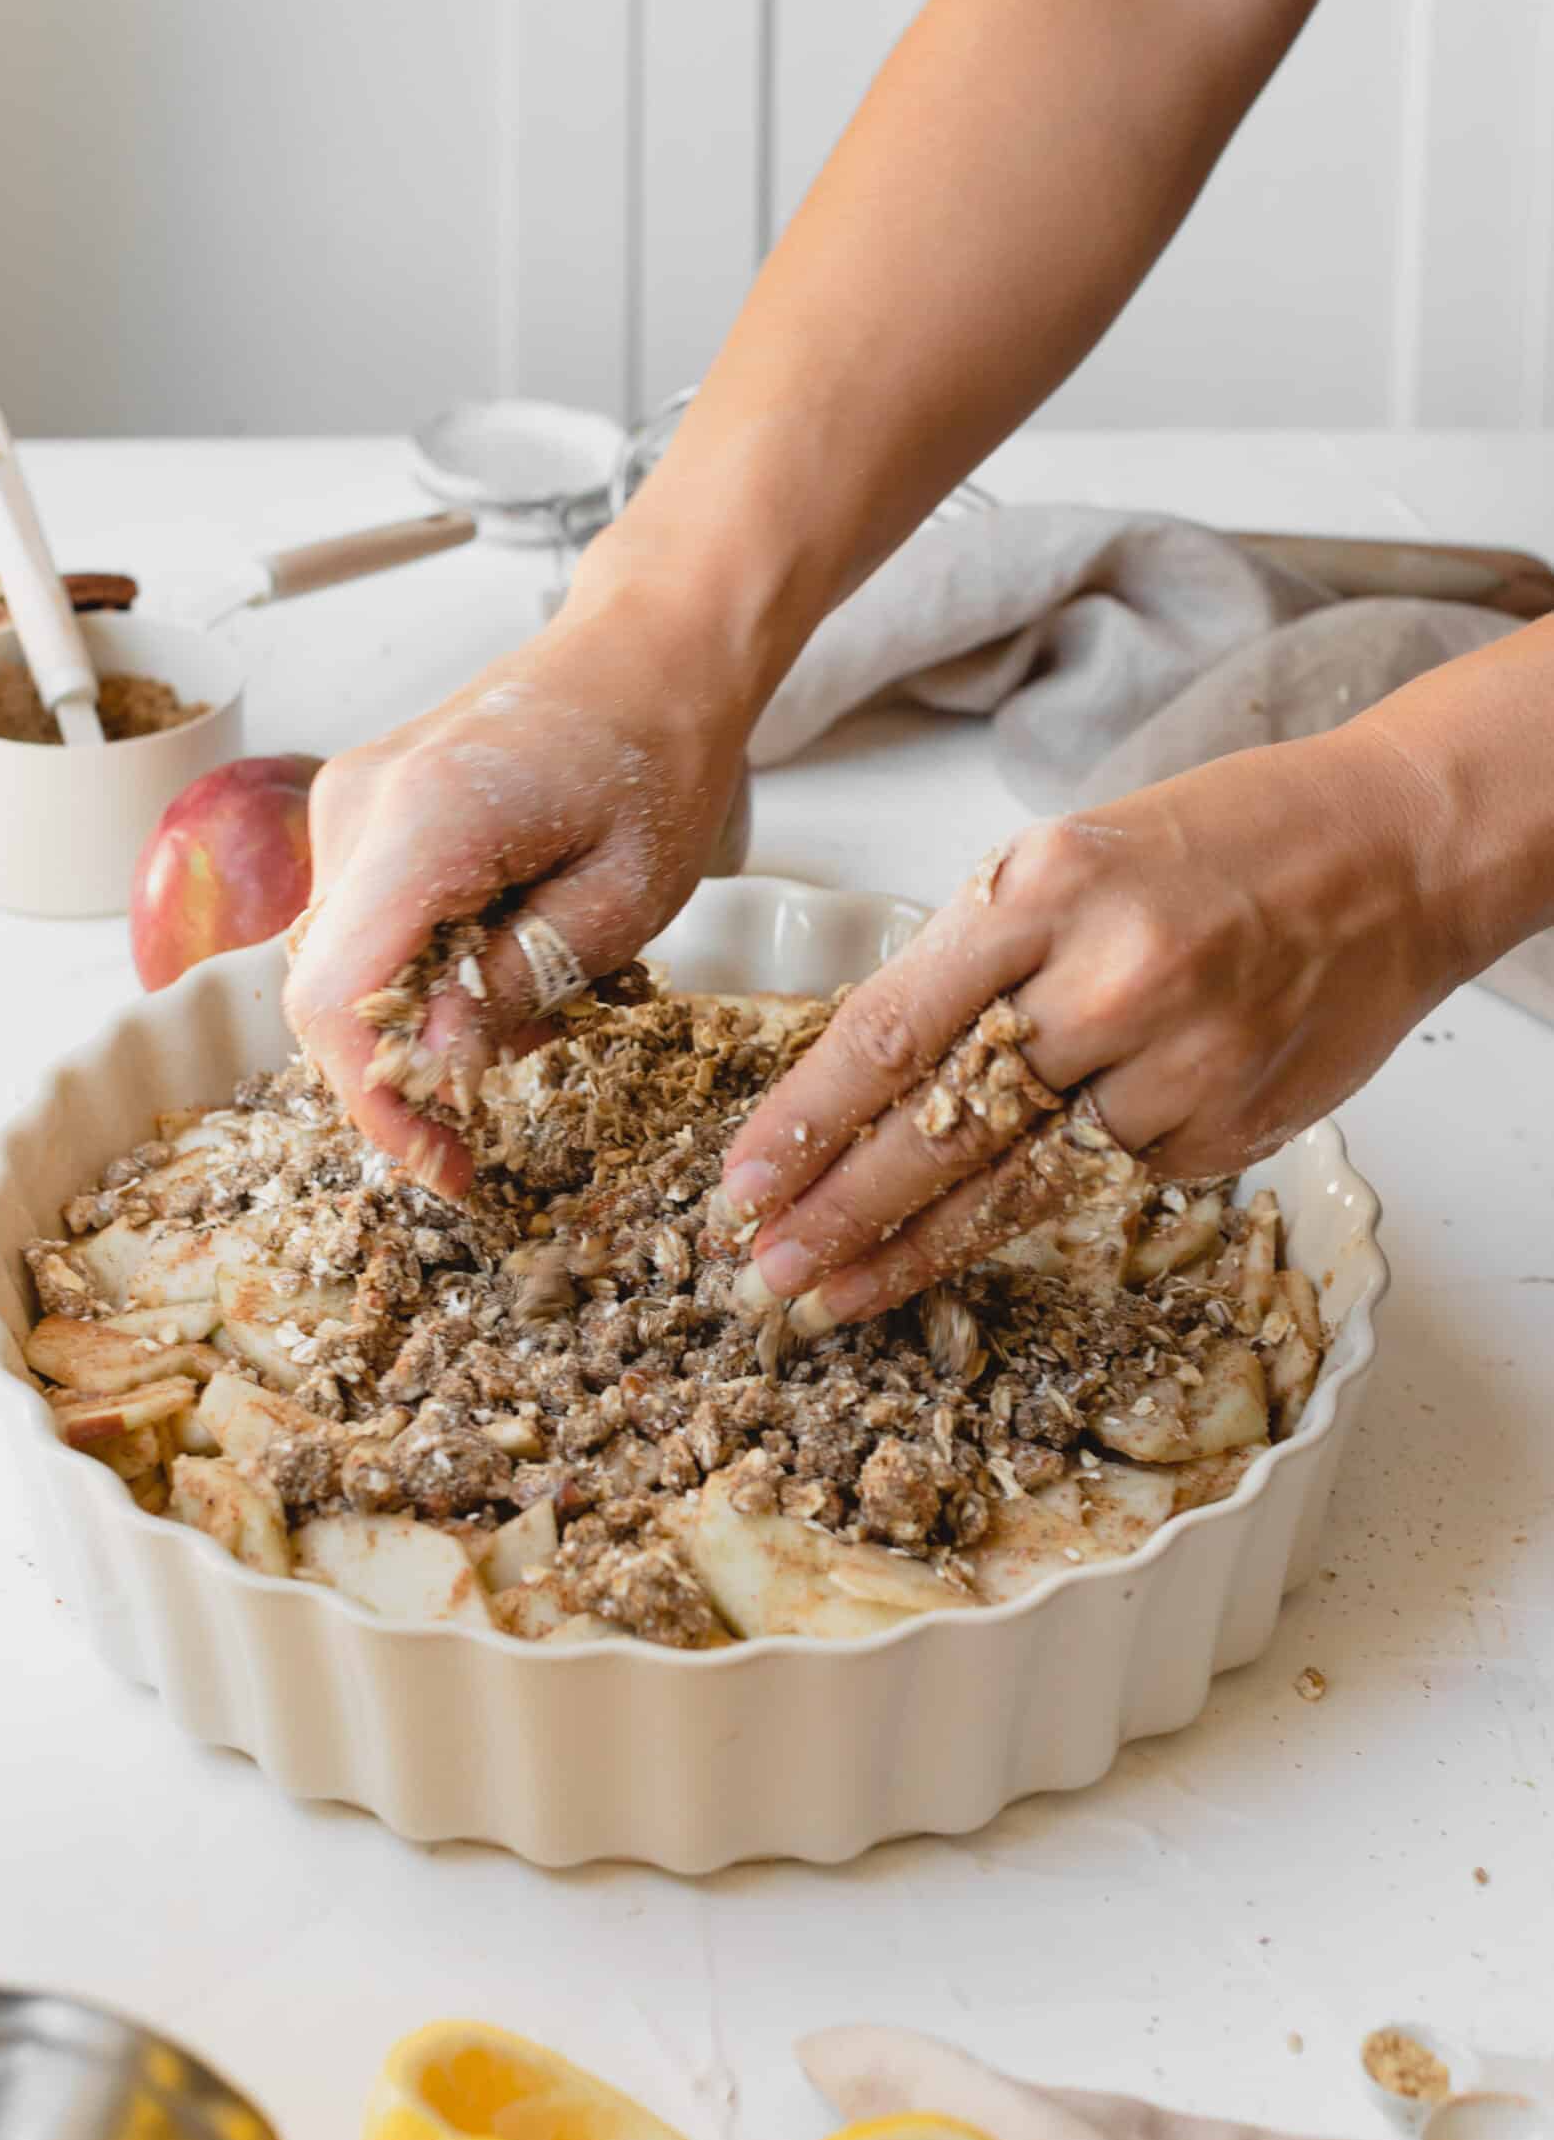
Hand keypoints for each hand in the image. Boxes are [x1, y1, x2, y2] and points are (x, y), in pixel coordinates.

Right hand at [284, 597, 751, 1192]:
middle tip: (497, 1106)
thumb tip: (437, 1065)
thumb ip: (520, 984)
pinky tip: (508, 948)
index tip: (441, 1163)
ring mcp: (347, 804)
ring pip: (345, 964)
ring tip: (538, 991)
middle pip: (326, 991)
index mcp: (424, 819)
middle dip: (407, 1067)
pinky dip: (423, 966)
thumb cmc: (655, 756)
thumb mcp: (625, 897)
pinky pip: (365, 924)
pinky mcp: (360, 813)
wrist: (645, 650)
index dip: (375, 1101)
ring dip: (425, 1014)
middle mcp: (358, 806)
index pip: (334, 997)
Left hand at [720, 728, 1455, 1330]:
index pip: (889, 1029)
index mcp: (1041, 891)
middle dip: (839, 1210)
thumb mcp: (1067, 860)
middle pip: (940, 1124)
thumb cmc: (1217, 845)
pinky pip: (1108, 1176)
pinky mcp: (1229, 1124)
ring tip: (835, 1294)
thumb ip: (976, 958)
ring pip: (1018, 1182)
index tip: (742, 1181)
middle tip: (765, 1269)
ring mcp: (1176, 1060)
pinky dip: (1052, 1192)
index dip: (805, 1120)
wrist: (1396, 854)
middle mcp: (1105, 979)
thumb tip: (868, 1075)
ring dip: (915, 1248)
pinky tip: (1002, 1211)